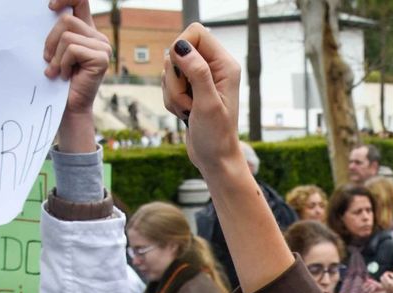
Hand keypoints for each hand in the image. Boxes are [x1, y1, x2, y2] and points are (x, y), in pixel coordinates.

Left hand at [45, 0, 110, 152]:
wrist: (69, 108)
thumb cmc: (60, 81)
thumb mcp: (56, 51)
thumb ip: (58, 32)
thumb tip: (49, 10)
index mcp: (88, 31)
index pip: (81, 0)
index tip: (50, 7)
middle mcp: (98, 37)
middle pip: (67, 19)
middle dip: (51, 40)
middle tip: (48, 59)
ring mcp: (103, 48)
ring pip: (67, 36)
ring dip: (56, 56)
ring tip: (57, 71)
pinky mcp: (101, 59)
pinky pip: (72, 49)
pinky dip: (63, 63)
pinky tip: (66, 76)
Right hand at [161, 26, 245, 175]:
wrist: (215, 160)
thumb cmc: (217, 136)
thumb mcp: (207, 104)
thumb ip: (197, 72)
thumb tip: (181, 46)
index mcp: (224, 65)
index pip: (195, 33)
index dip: (181, 48)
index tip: (182, 73)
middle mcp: (213, 68)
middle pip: (178, 51)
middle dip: (175, 78)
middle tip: (190, 100)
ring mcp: (200, 78)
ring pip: (169, 70)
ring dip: (173, 93)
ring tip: (189, 110)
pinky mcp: (189, 89)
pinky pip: (167, 84)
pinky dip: (171, 100)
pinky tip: (185, 114)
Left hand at [379, 271, 392, 292]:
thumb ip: (392, 275)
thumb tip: (388, 273)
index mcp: (388, 282)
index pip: (384, 275)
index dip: (387, 273)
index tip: (390, 273)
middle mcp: (385, 285)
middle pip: (381, 278)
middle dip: (384, 276)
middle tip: (389, 276)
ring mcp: (385, 288)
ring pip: (381, 282)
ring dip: (384, 280)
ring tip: (388, 280)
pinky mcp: (386, 291)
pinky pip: (382, 286)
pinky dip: (384, 284)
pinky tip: (388, 284)